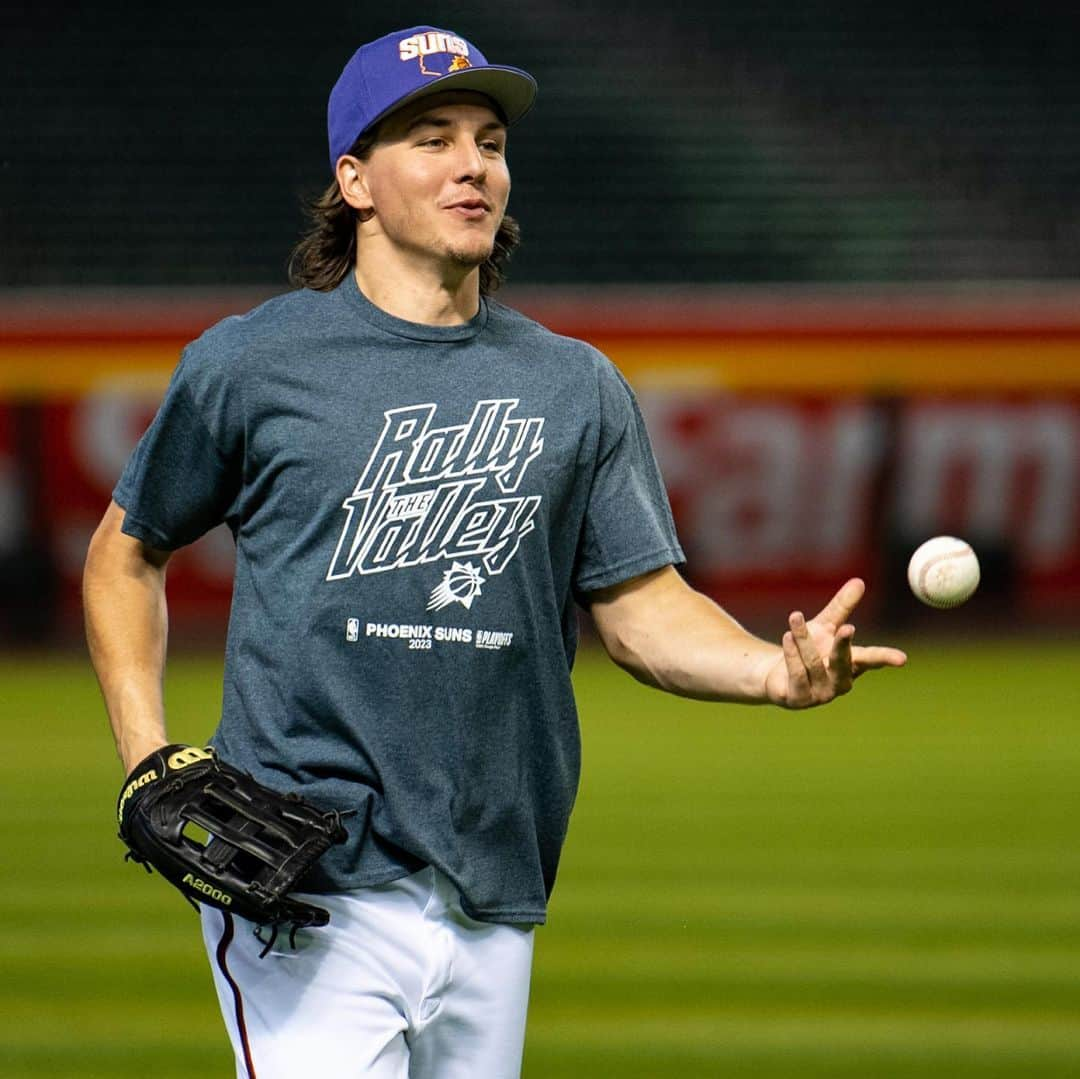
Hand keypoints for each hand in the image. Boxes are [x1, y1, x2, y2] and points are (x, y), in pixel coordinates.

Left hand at [764, 578, 905, 708]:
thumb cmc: (808, 650)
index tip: (902, 659)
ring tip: (795, 617)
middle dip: (844, 645)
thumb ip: (842, 607)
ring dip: (803, 638)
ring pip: (814, 662)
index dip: (886, 658)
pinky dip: (791, 653)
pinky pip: (797, 673)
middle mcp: (840, 682)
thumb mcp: (824, 626)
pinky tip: (786, 637)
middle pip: (844, 662)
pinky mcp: (798, 699)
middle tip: (847, 628)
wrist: (776, 675)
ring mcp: (820, 694)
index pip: (871, 659)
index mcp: (852, 665)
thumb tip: (859, 581)